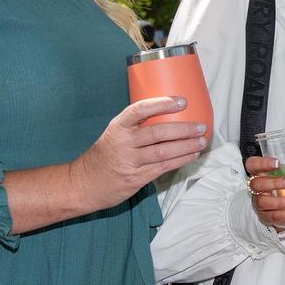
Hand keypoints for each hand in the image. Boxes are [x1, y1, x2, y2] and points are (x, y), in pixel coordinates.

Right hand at [69, 96, 206, 212]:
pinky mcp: (135, 179)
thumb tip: (169, 115)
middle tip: (200, 126)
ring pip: (163, 152)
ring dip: (186, 146)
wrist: (83, 184)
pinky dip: (180, 160)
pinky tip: (191, 155)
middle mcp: (123, 142)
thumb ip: (136, 126)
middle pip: (157, 132)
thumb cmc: (104, 155)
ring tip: (201, 141)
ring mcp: (129, 162)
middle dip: (183, 129)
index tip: (181, 101)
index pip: (140, 109)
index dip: (162, 104)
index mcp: (118, 126)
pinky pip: (162, 168)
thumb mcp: (114, 134)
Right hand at [245, 150, 284, 229]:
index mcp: (261, 172)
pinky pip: (273, 217)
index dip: (261, 163)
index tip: (277, 163)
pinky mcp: (266, 216)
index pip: (252, 164)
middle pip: (257, 184)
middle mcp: (257, 187)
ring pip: (263, 202)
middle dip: (274, 183)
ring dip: (281, 201)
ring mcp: (260, 203)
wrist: (283, 207)